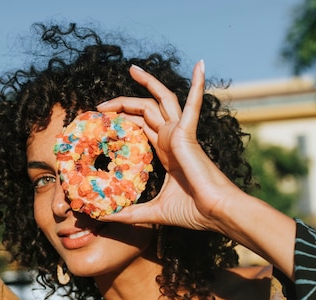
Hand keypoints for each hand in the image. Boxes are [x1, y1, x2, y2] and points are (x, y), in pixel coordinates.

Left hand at [96, 61, 242, 233]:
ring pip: (162, 99)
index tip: (100, 122)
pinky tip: (199, 65)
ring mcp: (180, 134)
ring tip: (131, 68)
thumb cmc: (192, 212)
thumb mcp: (152, 212)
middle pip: (145, 111)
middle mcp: (172, 139)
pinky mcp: (188, 133)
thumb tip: (102, 218)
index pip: (140, 128)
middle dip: (122, 104)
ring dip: (148, 83)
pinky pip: (192, 104)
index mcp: (165, 153)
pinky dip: (197, 84)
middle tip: (100, 106)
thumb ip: (128, 214)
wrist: (215, 213)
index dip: (121, 122)